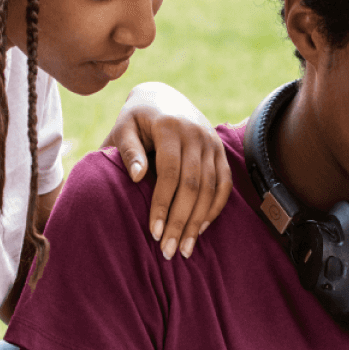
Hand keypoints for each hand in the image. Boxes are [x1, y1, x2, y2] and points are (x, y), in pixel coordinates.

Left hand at [104, 81, 231, 260]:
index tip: (154, 233)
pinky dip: (215, 208)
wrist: (162, 98)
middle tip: (170, 251)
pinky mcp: (220, 151)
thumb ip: (129, 151)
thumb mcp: (124, 128)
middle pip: (193, 185)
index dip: (162, 205)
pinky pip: (224, 185)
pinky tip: (202, 229)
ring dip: (199, 222)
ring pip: (211, 188)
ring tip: (186, 249)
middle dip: (181, 221)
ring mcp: (212, 143)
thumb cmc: (136, 120)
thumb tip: (137, 177)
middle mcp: (196, 134)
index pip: (170, 173)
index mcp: (170, 127)